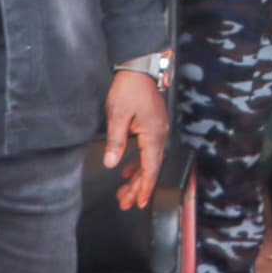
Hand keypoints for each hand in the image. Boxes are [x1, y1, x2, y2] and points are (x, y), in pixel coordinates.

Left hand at [104, 72, 168, 210]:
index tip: (138, 202)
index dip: (144, 187)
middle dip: (138, 187)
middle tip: (125, 203)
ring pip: (149, 161)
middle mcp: (159, 135)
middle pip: (150, 168)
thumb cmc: (130, 89)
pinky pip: (147, 151)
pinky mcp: (153, 127)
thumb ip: (115, 142)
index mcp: (153, 135)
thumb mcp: (117, 115)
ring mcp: (157, 131)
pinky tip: (127, 170)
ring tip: (124, 192)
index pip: (150, 168)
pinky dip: (138, 164)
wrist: (139, 69)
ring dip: (137, 177)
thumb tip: (112, 163)